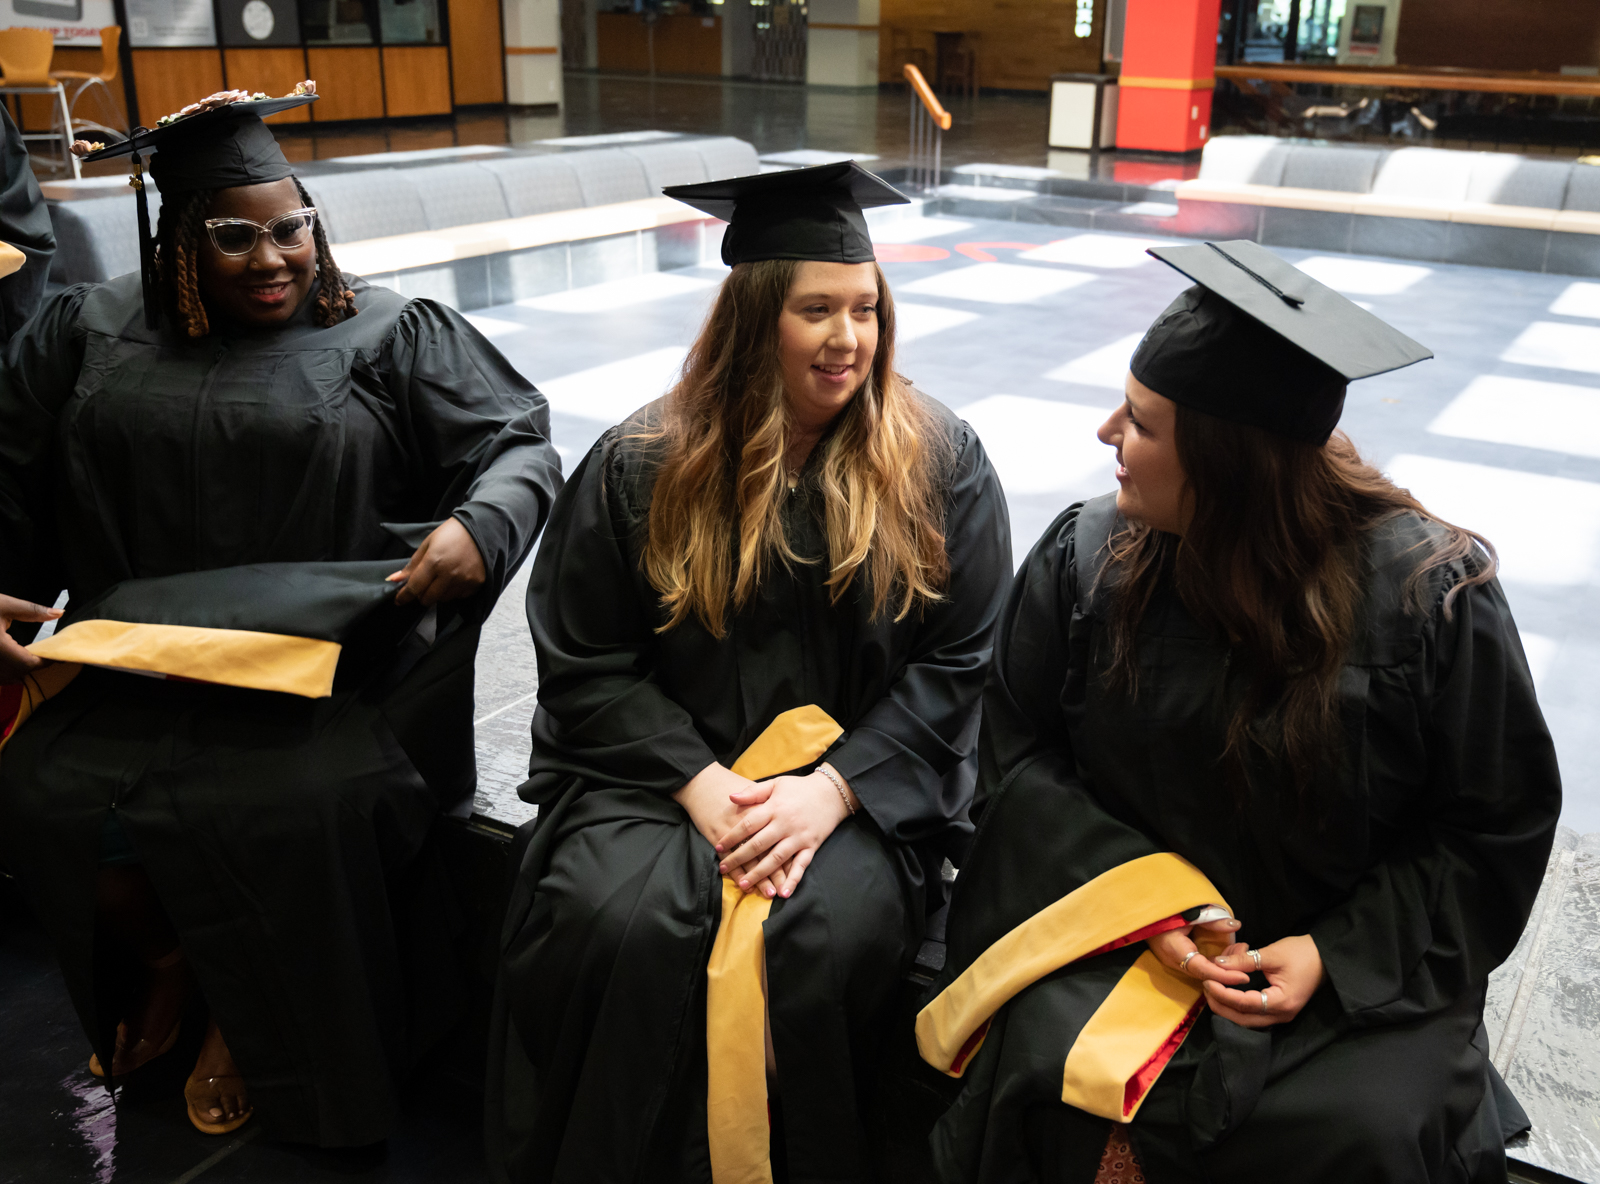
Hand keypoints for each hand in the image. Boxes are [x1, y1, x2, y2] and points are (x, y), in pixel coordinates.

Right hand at [0, 593, 60, 683]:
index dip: (45, 661)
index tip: (56, 656)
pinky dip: (5, 673)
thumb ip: (32, 611)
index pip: (28, 662)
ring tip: (30, 659)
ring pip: (5, 678)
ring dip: (19, 672)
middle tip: (46, 657)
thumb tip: (58, 613)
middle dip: (33, 667)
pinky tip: (9, 663)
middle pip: (17, 673)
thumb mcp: (4, 605)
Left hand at [387, 518, 485, 605]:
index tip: (399, 600)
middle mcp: (449, 574)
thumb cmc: (452, 533)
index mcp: (434, 561)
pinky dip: (453, 591)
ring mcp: (464, 580)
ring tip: (442, 577)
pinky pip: (458, 596)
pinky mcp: (476, 584)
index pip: (414, 587)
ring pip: (443, 599)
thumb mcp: (428, 544)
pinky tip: (456, 577)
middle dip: (421, 594)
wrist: (482, 528)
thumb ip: (412, 565)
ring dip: (438, 593)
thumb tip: (395, 580)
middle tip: (423, 585)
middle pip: (428, 599)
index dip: (404, 596)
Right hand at [673, 762, 782, 898]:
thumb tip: (787, 819)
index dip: (788, 856)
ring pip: (751, 859)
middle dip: (777, 873)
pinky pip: (730, 858)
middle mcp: (752, 824)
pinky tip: (743, 883)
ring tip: (769, 893)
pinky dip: (737, 872)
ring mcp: (733, 832)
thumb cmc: (731, 786)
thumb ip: (773, 805)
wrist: (703, 781)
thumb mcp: (756, 788)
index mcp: (766, 811)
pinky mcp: (717, 837)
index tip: (796, 873)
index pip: (780, 839)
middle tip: (786, 890)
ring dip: (760, 877)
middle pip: (768, 852)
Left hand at [714, 764, 857, 899]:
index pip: (748, 824)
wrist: (832, 793)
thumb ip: (753, 792)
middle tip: (723, 869)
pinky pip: (801, 866)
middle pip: (758, 844)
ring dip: (760, 873)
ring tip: (744, 885)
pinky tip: (783, 893)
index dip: (732, 836)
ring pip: (776, 858)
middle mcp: (785, 824)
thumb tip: (730, 797)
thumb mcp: (776, 784)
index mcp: (774, 808)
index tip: (718, 846)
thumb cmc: (800, 788)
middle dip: (739, 858)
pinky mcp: (811, 846)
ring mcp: (799, 837)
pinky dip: (793, 880)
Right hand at [1148, 915, 1249, 989]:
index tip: (1243, 976)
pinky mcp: (1175, 959)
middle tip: (1245, 955)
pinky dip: (1213, 962)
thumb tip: (1236, 925)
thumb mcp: (1190, 912)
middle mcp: (1173, 960)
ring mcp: (1173, 961)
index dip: (1223, 975)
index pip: (1202, 969)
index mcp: (1175, 949)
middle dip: (1227, 970)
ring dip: (1222, 965)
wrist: (1140, 909)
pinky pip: (1198, 966)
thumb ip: (1212, 920)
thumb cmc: (1166, 910)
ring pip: (1202, 971)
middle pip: (1204, 974)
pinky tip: (1226, 952)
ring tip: (1239, 949)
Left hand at [1202, 934, 1324, 1027]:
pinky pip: (1252, 1015)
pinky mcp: (1278, 1010)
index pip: (1243, 1004)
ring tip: (1212, 988)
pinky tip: (1227, 992)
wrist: (1325, 956)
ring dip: (1227, 1006)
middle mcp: (1281, 1015)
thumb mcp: (1271, 954)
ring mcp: (1281, 1015)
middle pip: (1242, 1019)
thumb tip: (1217, 964)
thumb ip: (1244, 961)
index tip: (1207, 980)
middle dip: (1221, 1004)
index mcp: (1281, 1003)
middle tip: (1206, 986)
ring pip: (1246, 1020)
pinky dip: (1237, 1005)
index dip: (1222, 993)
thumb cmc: (1302, 953)